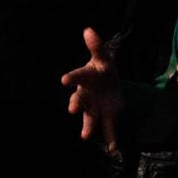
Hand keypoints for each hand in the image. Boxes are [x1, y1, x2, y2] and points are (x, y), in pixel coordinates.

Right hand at [61, 27, 122, 149]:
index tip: (64, 80)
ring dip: (87, 127)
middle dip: (75, 105)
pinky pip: (107, 129)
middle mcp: (86, 96)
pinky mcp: (106, 118)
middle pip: (79, 100)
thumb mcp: (103, 57)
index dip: (71, 78)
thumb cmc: (103, 70)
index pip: (77, 77)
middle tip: (72, 110)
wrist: (109, 86)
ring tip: (85, 136)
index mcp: (85, 79)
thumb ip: (97, 46)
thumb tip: (88, 30)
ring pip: (89, 118)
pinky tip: (114, 147)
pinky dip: (110, 138)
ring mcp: (94, 108)